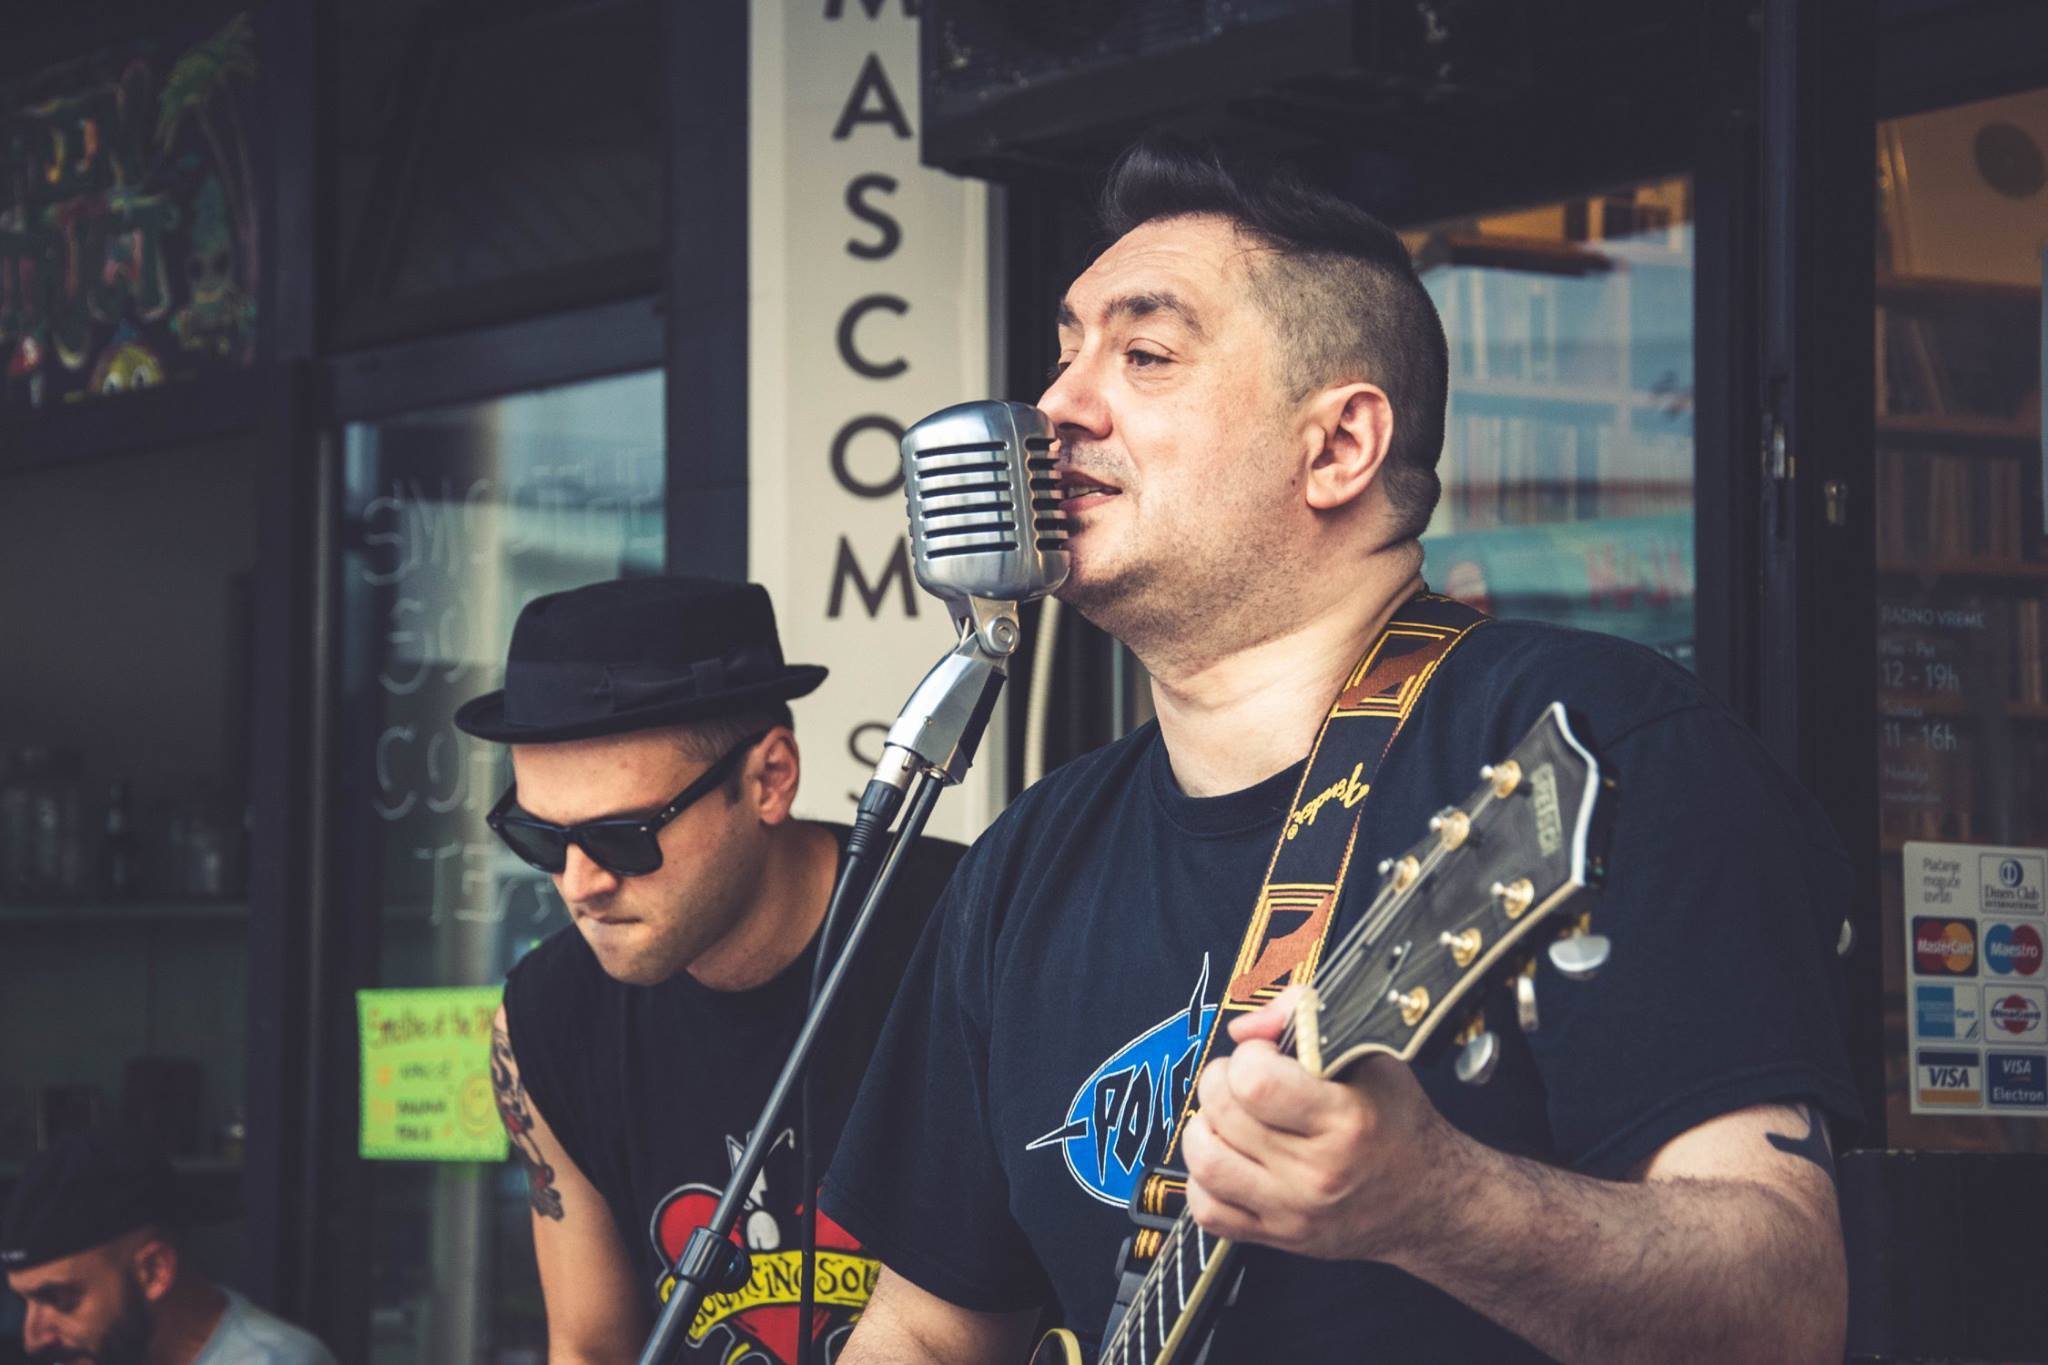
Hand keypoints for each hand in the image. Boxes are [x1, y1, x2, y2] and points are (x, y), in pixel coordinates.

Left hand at [1179, 986, 1470, 1263]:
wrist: (1429, 1202)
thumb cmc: (1398, 1124)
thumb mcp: (1372, 1056)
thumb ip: (1306, 1018)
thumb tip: (1245, 1029)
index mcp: (1345, 1121)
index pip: (1255, 1081)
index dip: (1250, 1055)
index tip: (1266, 1055)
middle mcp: (1316, 1172)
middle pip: (1222, 1112)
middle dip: (1222, 1080)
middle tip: (1244, 1079)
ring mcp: (1293, 1210)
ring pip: (1205, 1161)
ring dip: (1206, 1128)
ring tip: (1231, 1118)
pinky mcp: (1277, 1238)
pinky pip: (1208, 1211)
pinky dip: (1204, 1180)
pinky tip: (1232, 1159)